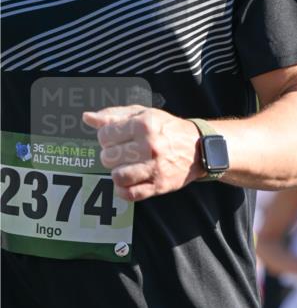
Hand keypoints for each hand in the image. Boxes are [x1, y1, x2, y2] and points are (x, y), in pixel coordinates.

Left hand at [82, 105, 203, 200]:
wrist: (198, 148)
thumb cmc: (167, 129)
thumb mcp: (143, 114)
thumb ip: (114, 115)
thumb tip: (87, 118)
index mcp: (143, 125)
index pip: (104, 135)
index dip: (105, 138)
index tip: (114, 139)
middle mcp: (150, 146)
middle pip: (108, 157)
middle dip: (110, 156)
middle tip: (120, 154)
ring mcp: (155, 167)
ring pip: (118, 176)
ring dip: (116, 173)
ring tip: (123, 167)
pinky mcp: (159, 185)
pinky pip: (131, 194)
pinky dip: (122, 191)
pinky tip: (125, 183)